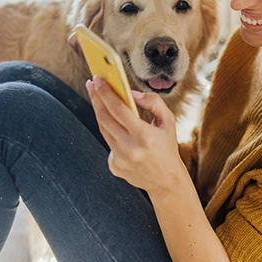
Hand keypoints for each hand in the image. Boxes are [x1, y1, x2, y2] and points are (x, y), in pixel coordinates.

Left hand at [86, 76, 188, 194]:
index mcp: (145, 136)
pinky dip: (111, 131)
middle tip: (93, 84)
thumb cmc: (167, 147)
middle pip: (105, 118)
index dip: (106, 93)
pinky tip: (114, 125)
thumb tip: (131, 93)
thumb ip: (153, 102)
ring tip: (97, 97)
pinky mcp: (114, 167)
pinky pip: (108, 143)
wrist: (167, 181)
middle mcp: (130, 149)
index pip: (118, 109)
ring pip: (103, 129)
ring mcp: (120, 160)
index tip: (98, 80)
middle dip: (97, 98)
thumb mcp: (168, 121)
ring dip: (99, 111)